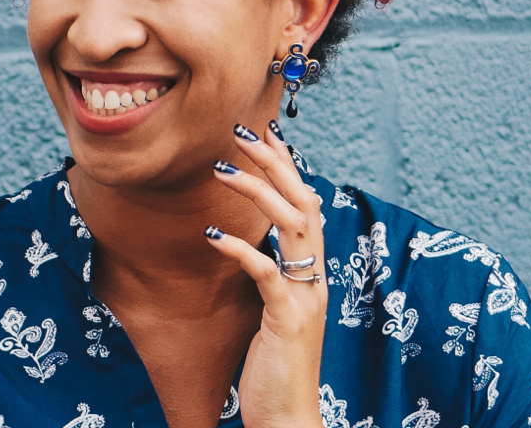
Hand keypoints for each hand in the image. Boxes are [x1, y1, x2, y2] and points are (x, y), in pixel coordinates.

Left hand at [204, 122, 327, 427]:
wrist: (288, 416)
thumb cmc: (275, 366)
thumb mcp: (274, 312)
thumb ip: (272, 277)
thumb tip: (254, 244)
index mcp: (313, 274)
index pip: (306, 205)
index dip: (288, 167)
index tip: (264, 133)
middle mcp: (316, 279)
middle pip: (304, 203)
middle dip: (275, 163)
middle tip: (242, 131)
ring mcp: (306, 298)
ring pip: (292, 227)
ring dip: (257, 192)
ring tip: (221, 168)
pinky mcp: (287, 320)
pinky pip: (268, 275)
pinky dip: (242, 250)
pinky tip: (214, 236)